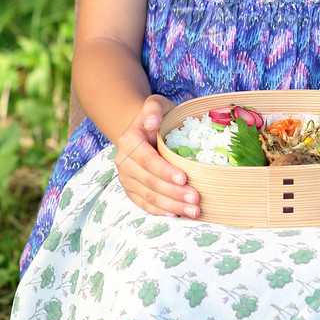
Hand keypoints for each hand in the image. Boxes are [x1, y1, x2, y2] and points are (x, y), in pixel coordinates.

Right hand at [114, 95, 199, 218]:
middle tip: (196, 199)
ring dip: (171, 205)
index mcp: (128, 141)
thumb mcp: (156, 104)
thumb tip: (151, 122)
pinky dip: (160, 211)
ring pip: (148, 196)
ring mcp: (126, 178)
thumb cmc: (157, 117)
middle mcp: (123, 161)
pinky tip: (176, 215)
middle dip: (174, 192)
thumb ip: (154, 108)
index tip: (184, 177)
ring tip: (194, 211)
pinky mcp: (131, 190)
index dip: (165, 170)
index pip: (148, 159)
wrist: (143, 130)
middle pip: (149, 182)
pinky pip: (144, 204)